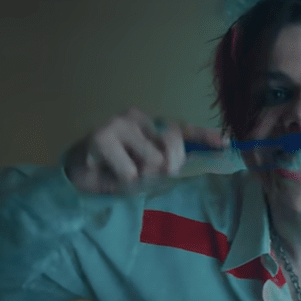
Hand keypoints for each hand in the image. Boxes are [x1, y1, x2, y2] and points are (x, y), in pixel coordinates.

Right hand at [63, 107, 227, 194]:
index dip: (204, 136)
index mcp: (148, 124)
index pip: (181, 128)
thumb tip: (201, 158)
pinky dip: (122, 182)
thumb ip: (168, 161)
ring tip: (120, 173)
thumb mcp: (146, 167)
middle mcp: (135, 118)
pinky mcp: (102, 139)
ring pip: (152, 163)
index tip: (225, 143)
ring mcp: (117, 125)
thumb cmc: (112, 170)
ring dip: (139, 178)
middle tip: (142, 174)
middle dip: (165, 168)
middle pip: (172, 148)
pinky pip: (130, 173)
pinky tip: (107, 173)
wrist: (74, 174)